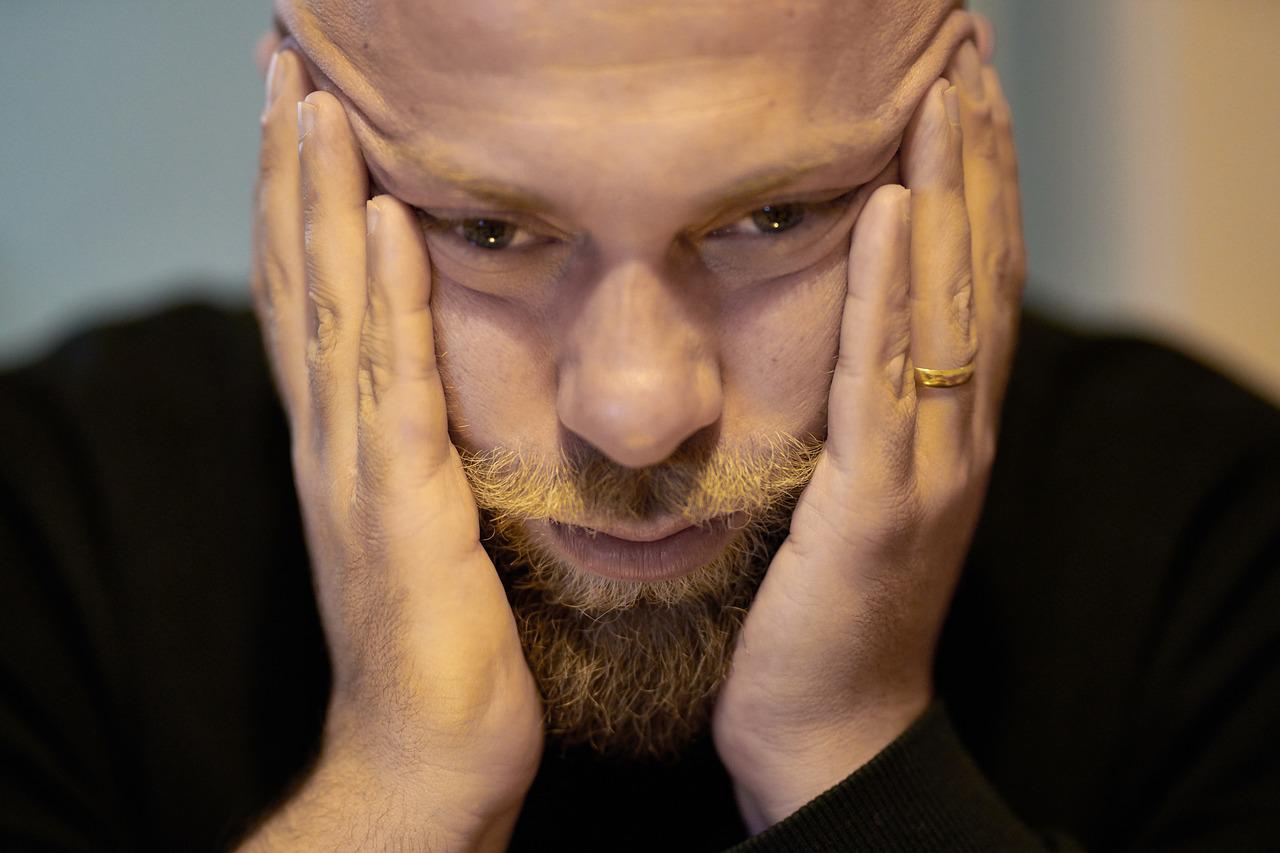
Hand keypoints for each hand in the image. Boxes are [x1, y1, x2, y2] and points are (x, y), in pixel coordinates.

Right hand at [242, 47, 542, 850]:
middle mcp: (330, 440)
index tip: (298, 121)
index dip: (296, 207)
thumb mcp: (422, 522)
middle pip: (300, 283)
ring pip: (332, 312)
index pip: (307, 301)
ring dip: (323, 205)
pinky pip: (393, 383)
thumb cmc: (438, 643)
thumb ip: (411, 449)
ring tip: (317, 107)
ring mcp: (357, 468)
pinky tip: (392, 226)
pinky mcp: (404, 504)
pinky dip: (388, 300)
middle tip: (285, 74)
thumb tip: (428, 387)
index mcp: (338, 442)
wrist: (428, 748)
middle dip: (291, 173)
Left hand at [712, 36, 1025, 831]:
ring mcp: (926, 472)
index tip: (965, 98)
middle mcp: (954, 438)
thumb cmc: (820, 613)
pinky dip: (889, 294)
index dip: (978, 187)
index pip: (972, 285)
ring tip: (943, 97)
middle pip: (978, 275)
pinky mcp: (875, 509)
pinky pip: (884, 381)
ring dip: (949, 196)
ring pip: (948, 310)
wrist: (824, 728)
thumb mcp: (847, 495)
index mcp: (944, 432)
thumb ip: (857, 417)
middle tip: (969, 59)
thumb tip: (836, 338)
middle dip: (977, 162)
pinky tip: (889, 215)